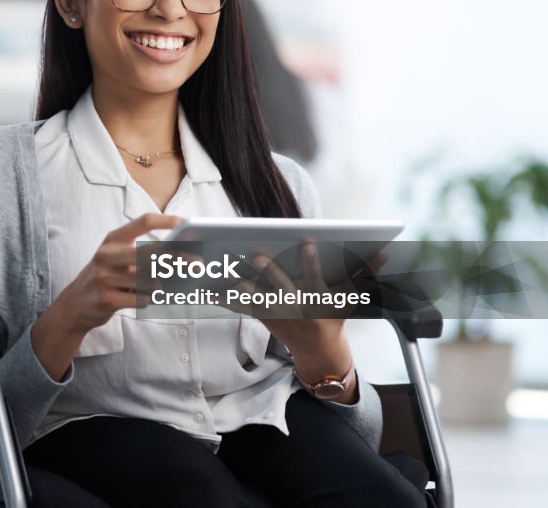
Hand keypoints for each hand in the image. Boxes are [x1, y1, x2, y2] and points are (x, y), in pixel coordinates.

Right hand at [56, 213, 182, 332]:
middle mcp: (107, 254)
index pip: (143, 221)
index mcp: (113, 239)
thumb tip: (181, 254)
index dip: (167, 221)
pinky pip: (140, 299)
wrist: (75, 304)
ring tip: (158, 288)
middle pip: (149, 252)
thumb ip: (142, 253)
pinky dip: (147, 300)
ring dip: (159, 286)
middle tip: (198, 263)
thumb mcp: (117, 258)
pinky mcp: (106, 298)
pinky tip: (140, 299)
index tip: (187, 223)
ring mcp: (104, 276)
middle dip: (177, 258)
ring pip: (148, 280)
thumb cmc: (105, 278)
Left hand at [239, 243, 385, 403]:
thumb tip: (385, 252)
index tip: (306, 242)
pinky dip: (224, 298)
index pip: (316, 276)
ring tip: (223, 269)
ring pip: (256, 295)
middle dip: (269, 271)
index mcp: (318, 299)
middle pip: (281, 286)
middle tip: (256, 253)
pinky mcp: (262, 316)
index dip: (312, 261)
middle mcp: (296, 306)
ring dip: (239, 283)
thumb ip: (365, 274)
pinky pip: (241, 306)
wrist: (317, 351)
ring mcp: (277, 312)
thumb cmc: (334, 317)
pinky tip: (206, 289)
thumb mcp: (351, 299)